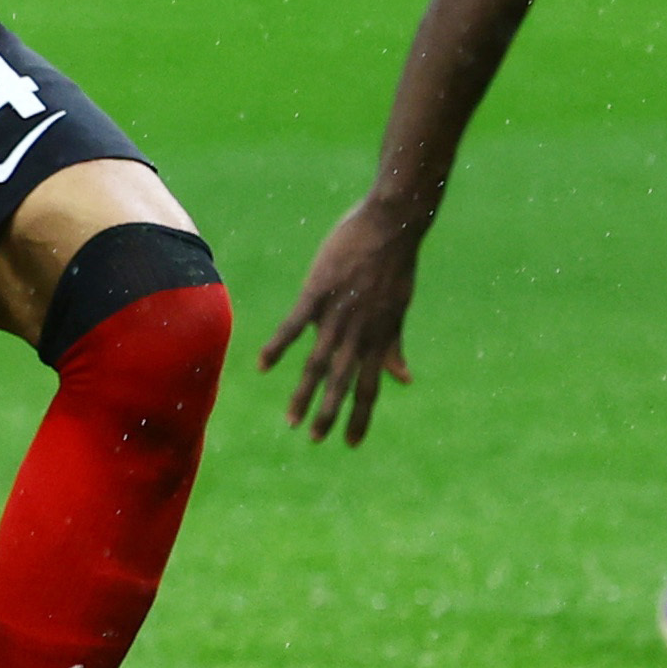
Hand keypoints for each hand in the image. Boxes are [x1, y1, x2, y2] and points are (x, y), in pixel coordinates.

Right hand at [259, 196, 425, 445]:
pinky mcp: (317, 291)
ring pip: (317, 362)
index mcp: (379, 337)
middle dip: (328, 414)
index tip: (351, 443)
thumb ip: (394, 347)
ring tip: (292, 421)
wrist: (393, 224)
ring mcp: (337, 313)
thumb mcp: (398, 311)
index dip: (360, 417)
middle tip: (316, 440)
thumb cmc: (394, 265)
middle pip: (341, 382)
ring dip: (305, 394)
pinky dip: (278, 346)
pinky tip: (263, 366)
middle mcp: (359, 332)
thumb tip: (403, 381)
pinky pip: (294, 325)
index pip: (369, 387)